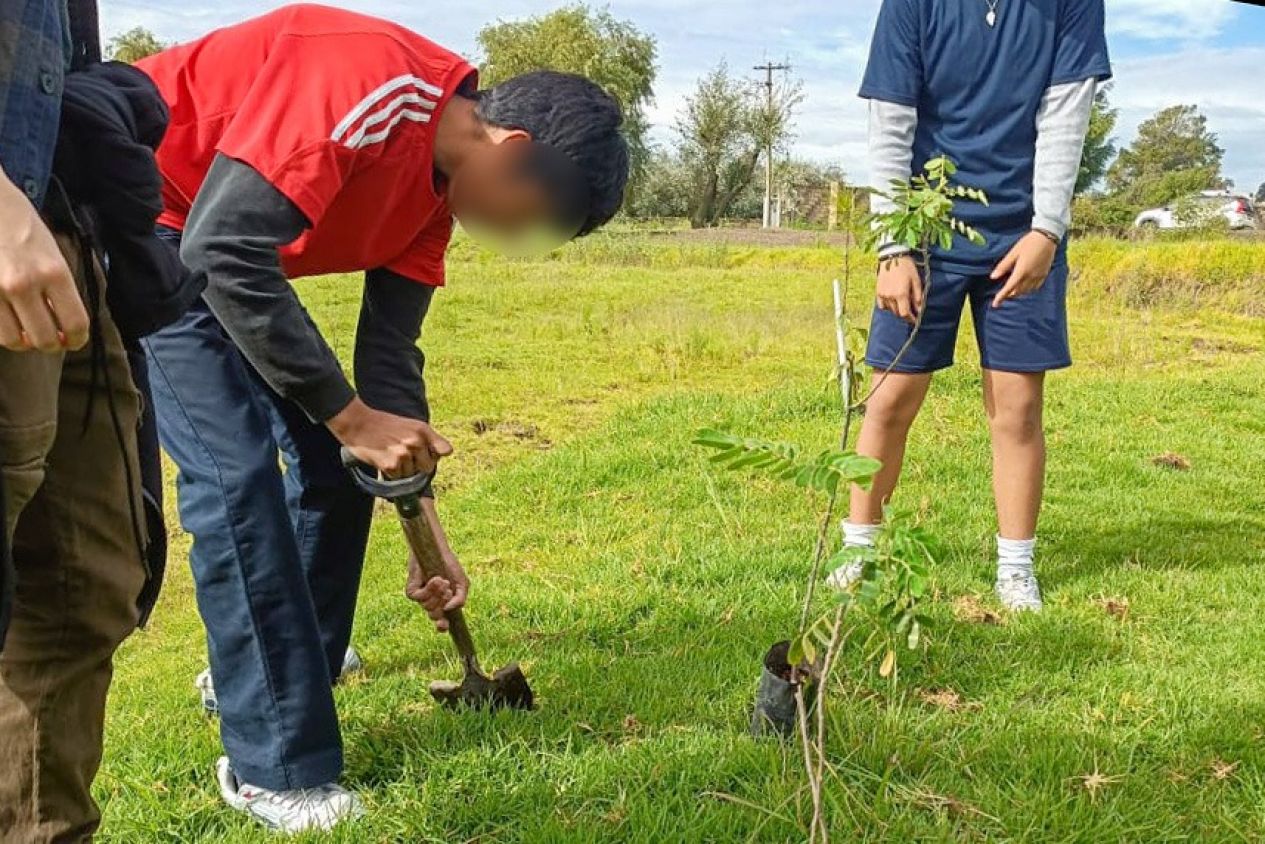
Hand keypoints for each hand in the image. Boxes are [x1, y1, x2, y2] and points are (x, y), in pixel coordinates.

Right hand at [0, 176, 88, 351]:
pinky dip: (3, 332)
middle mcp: (25, 284)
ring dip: (23, 342)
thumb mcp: (53, 254)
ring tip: (25, 331)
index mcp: (54, 273)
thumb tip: (64, 325)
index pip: (75, 324)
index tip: (74, 341)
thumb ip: (60, 289)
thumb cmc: (23, 226)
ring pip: (14, 341)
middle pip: (45, 340)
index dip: (77, 340)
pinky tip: (8, 321)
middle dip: (51, 344)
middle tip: (50, 338)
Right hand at [327, 397, 452, 476]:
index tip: (428, 454)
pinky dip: (391, 474)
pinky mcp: (390, 465)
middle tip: (403, 456)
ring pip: (411, 475)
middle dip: (417, 466)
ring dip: (402, 470)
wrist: (358, 424)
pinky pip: (398, 479)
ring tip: (390, 455)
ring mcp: (403, 454)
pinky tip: (384, 460)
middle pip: (428, 468)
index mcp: (422, 430)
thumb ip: (428, 438)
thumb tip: (446, 454)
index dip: (436, 455)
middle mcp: (415, 442)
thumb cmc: (384, 425)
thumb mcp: (411, 425)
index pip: (445, 450)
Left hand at [404, 501, 468, 632]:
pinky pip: (419, 597)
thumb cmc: (449, 566)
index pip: (441, 622)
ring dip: (437, 594)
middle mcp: (430, 602)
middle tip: (447, 591)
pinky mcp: (411, 590)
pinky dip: (428, 589)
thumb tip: (449, 610)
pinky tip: (435, 579)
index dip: (441, 626)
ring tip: (443, 580)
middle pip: (435, 615)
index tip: (443, 625)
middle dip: (442, 604)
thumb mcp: (462, 583)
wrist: (437, 550)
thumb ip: (460, 599)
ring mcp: (420, 597)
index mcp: (442, 604)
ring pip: (427, 607)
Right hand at [875, 254, 923, 324]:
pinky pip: (882, 305)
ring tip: (903, 305)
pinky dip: (888, 306)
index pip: (905, 314)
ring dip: (897, 310)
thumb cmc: (907, 267)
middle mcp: (890, 297)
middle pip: (897, 313)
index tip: (915, 320)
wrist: (893, 256)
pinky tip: (893, 301)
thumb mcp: (916, 281)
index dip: (911, 319)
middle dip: (905, 314)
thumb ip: (917, 297)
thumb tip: (919, 309)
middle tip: (911, 312)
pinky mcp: (878, 292)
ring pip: (890, 310)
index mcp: (901, 294)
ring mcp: (882, 295)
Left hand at [989, 231, 1057, 308]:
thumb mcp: (1013, 253)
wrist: (1047, 237)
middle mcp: (1031, 276)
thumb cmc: (1028, 243)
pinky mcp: (1044, 274)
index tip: (995, 304)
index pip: (1009, 288)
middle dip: (1009, 294)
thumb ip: (1003, 266)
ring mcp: (1039, 276)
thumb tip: (993, 277)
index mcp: (1021, 271)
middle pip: (1018, 291)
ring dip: (1018, 292)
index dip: (1001, 297)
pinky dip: (1028, 289)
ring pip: (1026, 291)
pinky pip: (1035, 287)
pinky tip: (1025, 286)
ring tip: (1012, 290)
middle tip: (1003, 294)